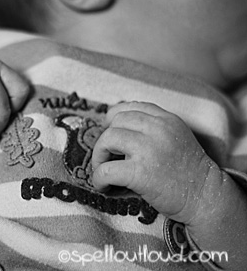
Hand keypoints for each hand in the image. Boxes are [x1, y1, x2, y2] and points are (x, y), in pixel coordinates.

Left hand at [90, 101, 215, 223]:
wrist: (206, 197)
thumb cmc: (188, 172)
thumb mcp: (176, 137)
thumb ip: (154, 128)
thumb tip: (115, 127)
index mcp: (166, 119)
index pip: (130, 107)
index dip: (113, 119)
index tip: (110, 132)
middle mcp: (157, 129)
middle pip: (115, 122)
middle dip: (105, 140)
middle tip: (106, 158)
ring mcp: (148, 150)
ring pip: (107, 140)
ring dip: (99, 157)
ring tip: (103, 170)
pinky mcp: (140, 172)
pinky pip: (106, 170)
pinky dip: (98, 179)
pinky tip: (103, 186)